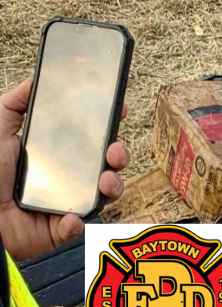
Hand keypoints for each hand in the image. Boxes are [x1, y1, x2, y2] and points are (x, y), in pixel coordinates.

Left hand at [0, 78, 128, 261]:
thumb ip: (15, 103)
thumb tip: (36, 78)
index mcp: (56, 152)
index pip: (91, 137)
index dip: (109, 125)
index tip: (120, 111)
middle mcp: (67, 175)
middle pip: (107, 163)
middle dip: (121, 155)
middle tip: (116, 151)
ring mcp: (67, 201)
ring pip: (105, 193)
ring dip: (113, 186)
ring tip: (106, 182)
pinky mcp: (60, 227)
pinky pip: (80, 225)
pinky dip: (78, 221)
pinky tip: (69, 215)